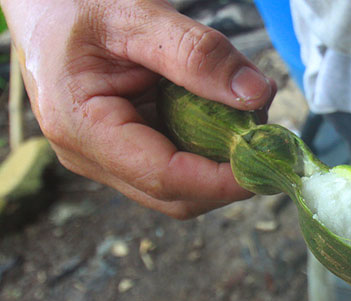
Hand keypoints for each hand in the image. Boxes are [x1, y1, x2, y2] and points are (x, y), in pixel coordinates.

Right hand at [1, 0, 275, 218]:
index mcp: (82, 127)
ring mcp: (107, 159)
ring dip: (221, 165)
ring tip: (246, 120)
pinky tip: (223, 119)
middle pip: (175, 195)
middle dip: (227, 176)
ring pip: (179, 187)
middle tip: (266, 138)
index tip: (266, 162)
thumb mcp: (137, 16)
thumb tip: (256, 93)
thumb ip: (197, 54)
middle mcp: (91, 156)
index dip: (222, 180)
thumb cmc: (78, 5)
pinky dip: (207, 151)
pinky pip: (175, 166)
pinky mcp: (124, 152)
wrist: (48, 7)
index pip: (164, 177)